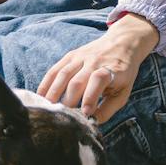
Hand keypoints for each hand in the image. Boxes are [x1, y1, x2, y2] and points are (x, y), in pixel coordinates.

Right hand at [38, 16, 157, 122]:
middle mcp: (94, 61)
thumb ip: (108, 108)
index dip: (90, 97)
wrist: (122, 42)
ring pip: (62, 75)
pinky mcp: (70, 56)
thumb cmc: (123, 72)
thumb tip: (92, 122)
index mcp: (110, 69)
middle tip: (63, 118)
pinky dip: (46, 84)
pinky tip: (41, 97)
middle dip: (68, 101)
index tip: (85, 113)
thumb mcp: (124, 91)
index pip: (98, 80)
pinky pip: (54, 70)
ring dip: (54, 94)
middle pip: (76, 81)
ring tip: (49, 109)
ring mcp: (80, 57)